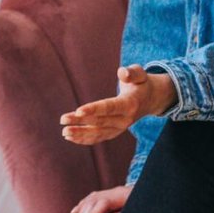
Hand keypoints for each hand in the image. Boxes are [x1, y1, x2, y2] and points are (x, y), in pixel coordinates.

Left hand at [59, 64, 177, 146]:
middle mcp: (125, 120)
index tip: (78, 110)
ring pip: (98, 134)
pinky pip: (99, 138)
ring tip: (64, 132)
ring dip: (80, 134)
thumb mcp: (140, 74)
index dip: (94, 109)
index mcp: (130, 105)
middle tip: (63, 119)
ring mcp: (120, 128)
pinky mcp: (114, 132)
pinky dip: (85, 139)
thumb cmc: (141, 83)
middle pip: (100, 122)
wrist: (150, 100)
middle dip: (81, 121)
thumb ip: (132, 73)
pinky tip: (70, 137)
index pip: (110, 107)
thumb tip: (122, 72)